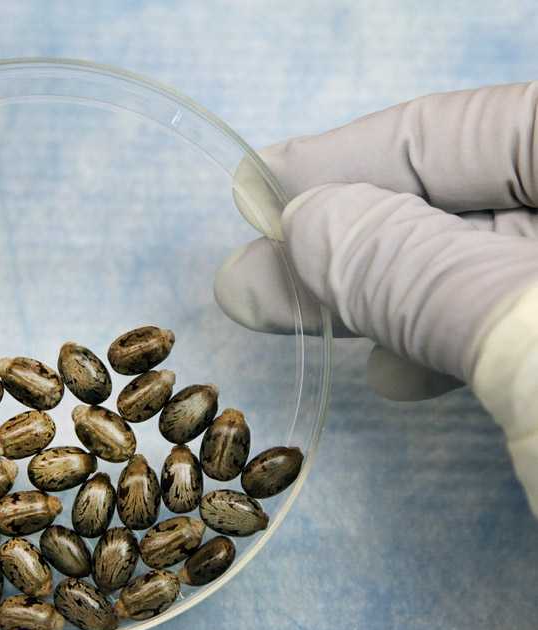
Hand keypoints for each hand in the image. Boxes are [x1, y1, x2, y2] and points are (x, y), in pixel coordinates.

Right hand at [217, 82, 537, 512]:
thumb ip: (410, 272)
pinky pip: (511, 323)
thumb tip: (288, 233)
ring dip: (389, 296)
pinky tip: (399, 367)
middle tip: (256, 270)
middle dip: (353, 239)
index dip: (341, 162)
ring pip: (486, 264)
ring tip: (306, 321)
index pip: (459, 133)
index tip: (249, 186)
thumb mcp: (527, 345)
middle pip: (468, 200)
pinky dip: (447, 342)